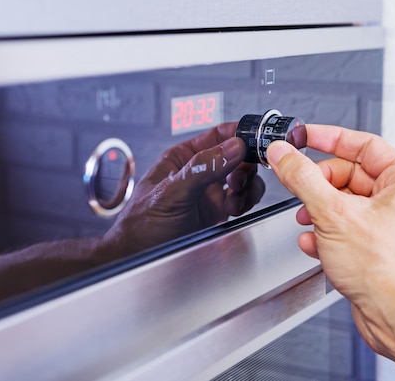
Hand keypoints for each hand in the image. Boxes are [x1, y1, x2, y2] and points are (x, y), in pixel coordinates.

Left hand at [104, 122, 264, 253]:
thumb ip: (203, 168)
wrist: (138, 260)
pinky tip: (234, 210)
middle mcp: (199, 172)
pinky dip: (245, 202)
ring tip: (235, 199)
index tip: (256, 140)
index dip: (239, 134)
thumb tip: (233, 147)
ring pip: (243, 179)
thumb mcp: (172, 193)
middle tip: (239, 180)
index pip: (218, 136)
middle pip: (236, 157)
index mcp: (183, 158)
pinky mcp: (217, 213)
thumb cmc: (142, 225)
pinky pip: (242, 199)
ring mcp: (209, 193)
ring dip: (247, 187)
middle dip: (244, 167)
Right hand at [266, 124, 394, 353]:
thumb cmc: (386, 269)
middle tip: (296, 186)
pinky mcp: (371, 245)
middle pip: (346, 174)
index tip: (303, 136)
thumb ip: (302, 178)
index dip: (329, 138)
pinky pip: (341, 227)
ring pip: (340, 202)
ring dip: (316, 211)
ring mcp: (385, 223)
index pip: (362, 144)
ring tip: (307, 222)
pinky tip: (314, 244)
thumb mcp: (333, 213)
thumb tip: (283, 154)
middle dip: (317, 184)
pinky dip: (323, 233)